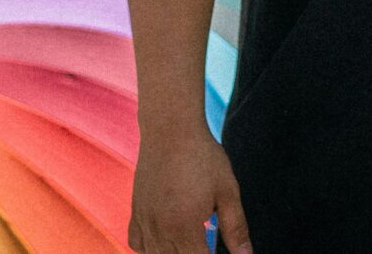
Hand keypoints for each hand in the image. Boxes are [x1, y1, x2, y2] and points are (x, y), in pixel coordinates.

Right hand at [129, 123, 249, 253]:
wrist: (170, 130)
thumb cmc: (203, 157)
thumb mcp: (227, 191)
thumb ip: (236, 228)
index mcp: (184, 227)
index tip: (217, 249)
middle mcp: (159, 229)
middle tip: (205, 241)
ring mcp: (144, 221)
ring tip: (190, 242)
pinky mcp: (135, 211)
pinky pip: (136, 243)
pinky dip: (150, 248)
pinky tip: (166, 240)